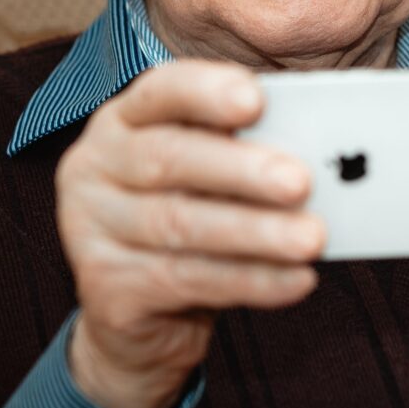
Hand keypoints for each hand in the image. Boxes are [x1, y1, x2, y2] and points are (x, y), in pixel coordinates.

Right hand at [55, 61, 324, 407]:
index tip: (256, 99)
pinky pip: (185, 280)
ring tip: (312, 239)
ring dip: (255, 232)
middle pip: (167, 159)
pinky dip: (250, 280)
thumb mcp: (209, 177)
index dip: (206, 92)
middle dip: (240, 170)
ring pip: (179, 225)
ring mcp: (89, 229)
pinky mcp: (104, 289)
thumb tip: (319, 150)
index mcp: (124, 120)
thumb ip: (245, 152)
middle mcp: (94, 166)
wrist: (139, 316)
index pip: (160, 91)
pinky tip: (296, 280)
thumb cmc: (191, 220)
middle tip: (301, 182)